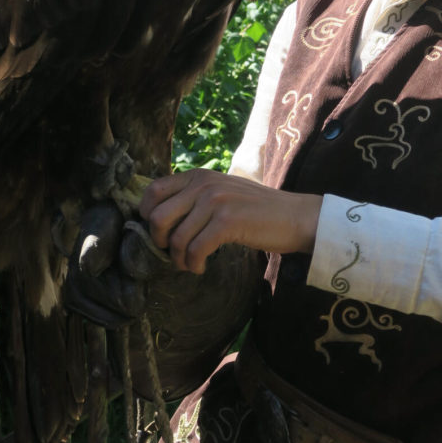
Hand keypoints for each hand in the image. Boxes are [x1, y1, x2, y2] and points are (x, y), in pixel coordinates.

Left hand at [139, 169, 321, 273]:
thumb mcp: (221, 192)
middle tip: (175, 253)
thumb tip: (159, 220)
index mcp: (198, 175)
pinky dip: (194, 264)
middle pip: (156, 217)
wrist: (294, 216)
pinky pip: (195, 250)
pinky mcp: (227, 221)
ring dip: (178, 259)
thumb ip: (194, 197)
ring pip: (175, 238)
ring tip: (191, 264)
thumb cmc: (256, 210)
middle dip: (159, 243)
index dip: (147, 216)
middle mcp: (203, 184)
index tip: (160, 234)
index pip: (153, 191)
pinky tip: (202, 267)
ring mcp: (215, 201)